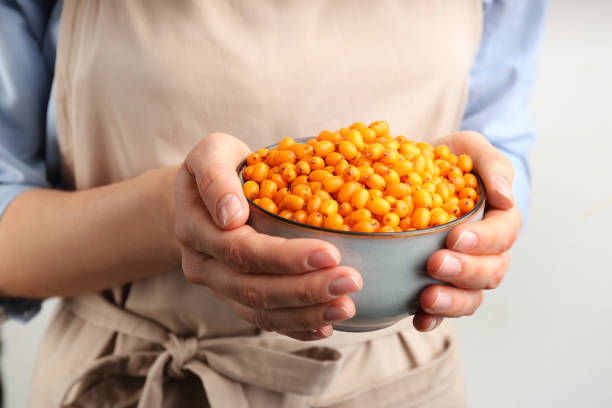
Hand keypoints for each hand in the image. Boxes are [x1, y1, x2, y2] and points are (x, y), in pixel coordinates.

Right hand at [174, 133, 362, 340]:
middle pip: (252, 288)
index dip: (284, 256)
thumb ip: (214, 175)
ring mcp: (218, 286)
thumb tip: (232, 215)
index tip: (329, 253)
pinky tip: (326, 326)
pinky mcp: (235, 298)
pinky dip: (295, 327)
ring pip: (259, 311)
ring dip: (305, 313)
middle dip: (305, 290)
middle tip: (351, 282)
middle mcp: (203, 264)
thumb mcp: (211, 152)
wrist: (206, 194)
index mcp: (196, 227)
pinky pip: (263, 320)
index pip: (241, 249)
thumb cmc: (219, 167)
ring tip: (346, 307)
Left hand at [413, 131, 521, 330]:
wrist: (415, 171)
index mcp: (498, 217)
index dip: (483, 238)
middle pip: (491, 270)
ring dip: (453, 301)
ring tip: (427, 299)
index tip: (455, 236)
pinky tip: (419, 319)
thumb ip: (492, 165)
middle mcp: (487, 249)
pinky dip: (434, 318)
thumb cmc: (448, 158)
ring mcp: (464, 270)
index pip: (504, 233)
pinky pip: (445, 309)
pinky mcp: (439, 283)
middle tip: (436, 264)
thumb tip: (505, 196)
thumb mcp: (469, 147)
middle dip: (465, 270)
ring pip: (472, 296)